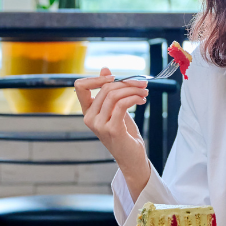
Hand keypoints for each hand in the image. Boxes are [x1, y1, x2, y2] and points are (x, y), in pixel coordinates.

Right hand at [75, 68, 150, 188]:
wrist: (132, 157)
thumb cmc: (124, 133)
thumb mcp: (116, 109)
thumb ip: (109, 91)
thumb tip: (104, 69)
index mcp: (88, 111)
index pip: (80, 86)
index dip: (96, 78)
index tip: (115, 76)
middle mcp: (90, 118)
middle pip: (105, 88)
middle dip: (127, 82)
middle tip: (142, 85)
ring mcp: (99, 125)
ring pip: (114, 94)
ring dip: (133, 90)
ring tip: (145, 93)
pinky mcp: (112, 129)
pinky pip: (122, 104)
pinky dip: (134, 98)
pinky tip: (142, 100)